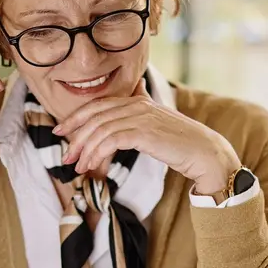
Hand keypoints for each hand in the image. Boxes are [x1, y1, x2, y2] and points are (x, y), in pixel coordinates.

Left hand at [54, 79, 241, 194]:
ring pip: (100, 129)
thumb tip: (128, 111)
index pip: (99, 104)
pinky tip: (92, 166)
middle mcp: (137, 104)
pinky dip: (97, 153)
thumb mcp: (157, 125)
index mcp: (138, 100)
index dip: (77, 117)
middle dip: (75, 135)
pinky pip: (111, 140)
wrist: (205, 153)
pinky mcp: (144, 132)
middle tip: (64, 155)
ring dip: (84, 149)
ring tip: (77, 166)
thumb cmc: (181, 143)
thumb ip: (140, 116)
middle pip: (95, 115)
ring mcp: (141, 116)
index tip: (62, 131)